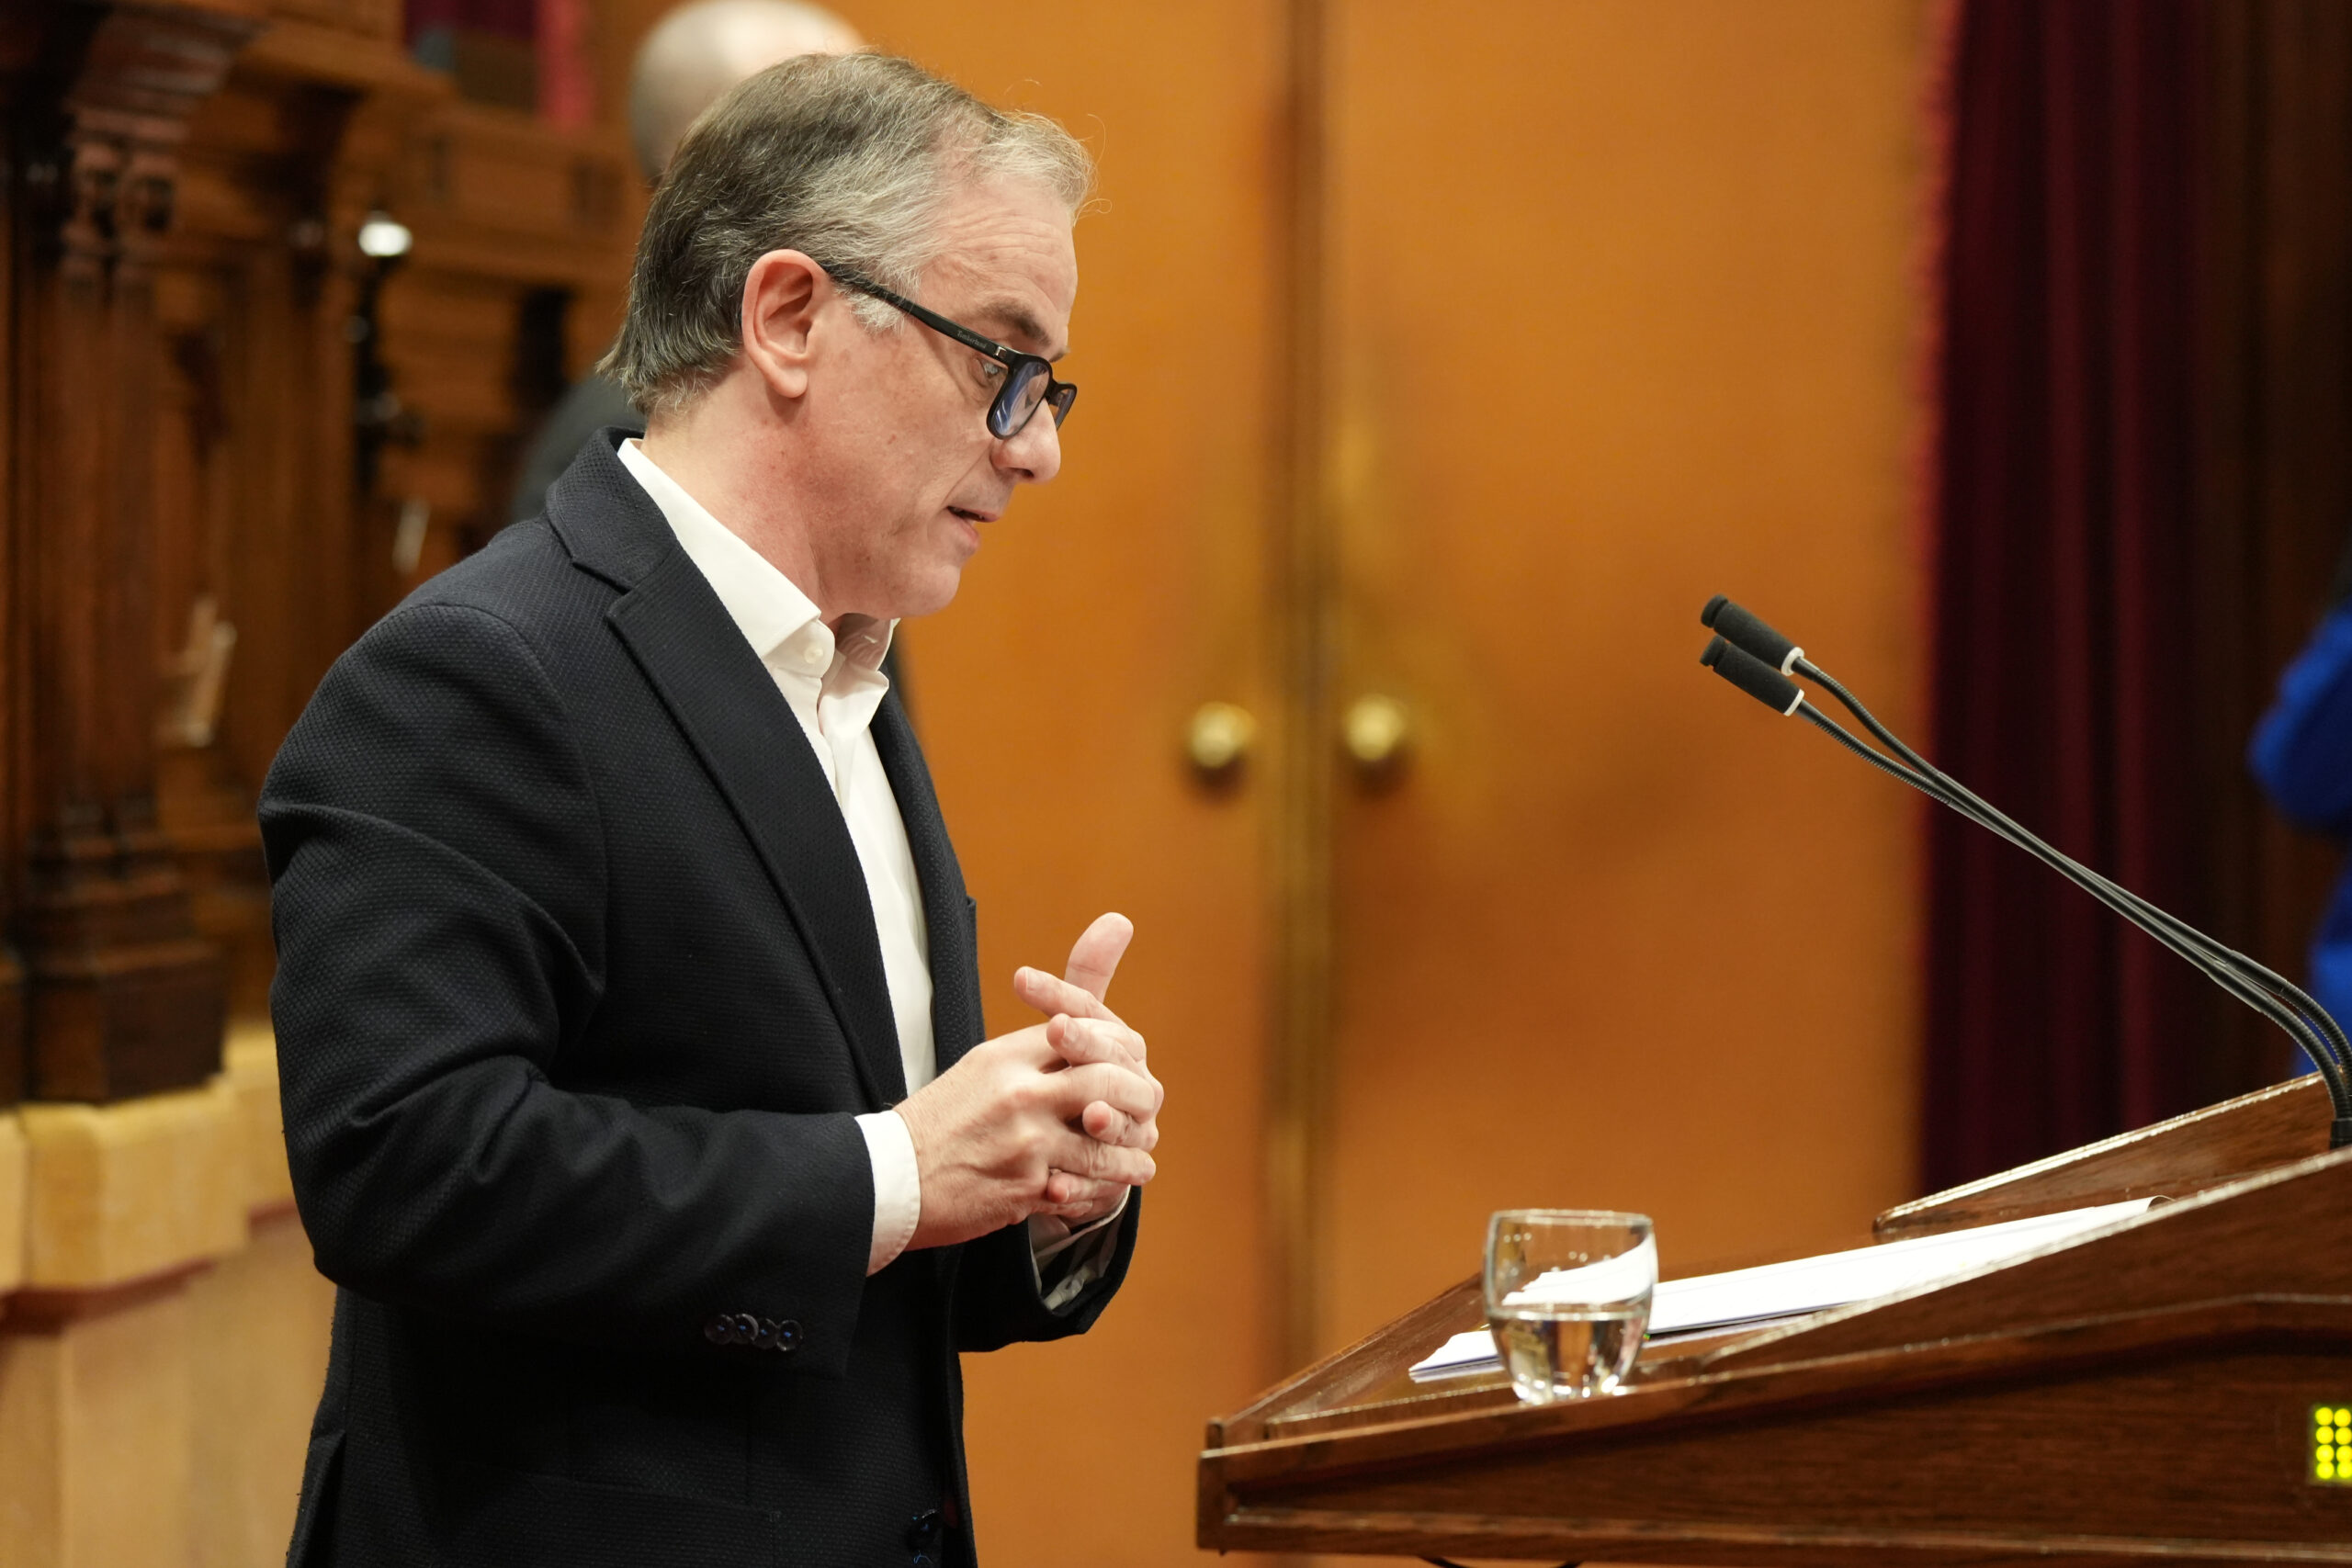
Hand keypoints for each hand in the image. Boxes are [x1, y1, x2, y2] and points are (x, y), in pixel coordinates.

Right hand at [894, 914, 1159, 1248]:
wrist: (892, 1179)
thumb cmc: (939, 1123)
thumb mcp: (980, 1068)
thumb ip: (1031, 1048)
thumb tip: (1070, 1017)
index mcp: (1006, 1055)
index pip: (1085, 1032)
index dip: (1117, 1048)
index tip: (1130, 1063)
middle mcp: (1019, 1092)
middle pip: (1106, 1078)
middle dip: (1137, 1094)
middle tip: (1148, 1106)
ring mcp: (1025, 1140)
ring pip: (1105, 1137)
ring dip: (1131, 1150)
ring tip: (1141, 1157)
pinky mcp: (1026, 1186)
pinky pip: (1084, 1184)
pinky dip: (1106, 1186)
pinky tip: (1116, 1185)